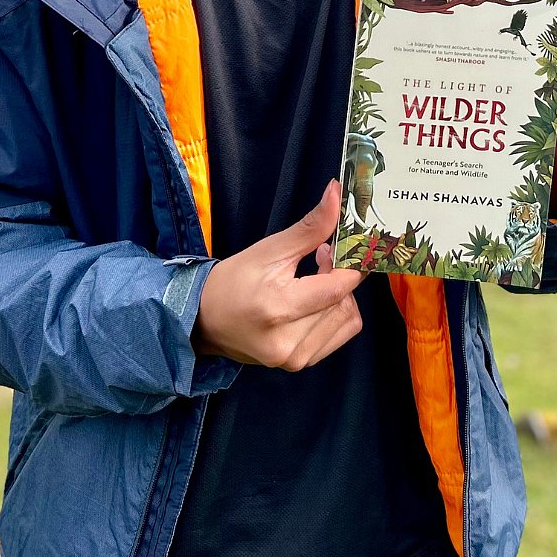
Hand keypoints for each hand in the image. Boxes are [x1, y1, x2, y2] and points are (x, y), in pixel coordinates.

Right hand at [193, 180, 363, 370]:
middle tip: (322, 256)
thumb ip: (310, 227)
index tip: (352, 246)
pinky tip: (315, 299)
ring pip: (346, 320)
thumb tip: (336, 192)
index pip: (337, 288)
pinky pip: (338, 335)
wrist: (204, 319)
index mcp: (278, 309)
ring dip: (339, 296)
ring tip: (315, 278)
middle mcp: (289, 343)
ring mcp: (294, 359)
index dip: (351, 264)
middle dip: (341, 276)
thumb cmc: (235, 280)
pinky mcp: (298, 365)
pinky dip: (334, 313)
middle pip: (344, 304)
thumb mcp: (270, 249)